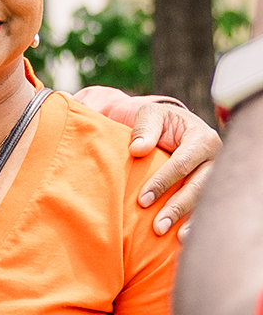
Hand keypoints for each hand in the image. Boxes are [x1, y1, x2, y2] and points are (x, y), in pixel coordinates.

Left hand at [128, 101, 221, 238]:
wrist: (177, 126)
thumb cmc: (161, 121)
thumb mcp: (151, 115)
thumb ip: (144, 128)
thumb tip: (137, 150)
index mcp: (202, 138)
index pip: (182, 164)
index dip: (162, 183)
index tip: (142, 201)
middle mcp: (216, 158)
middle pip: (198, 187)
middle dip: (177, 208)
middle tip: (157, 227)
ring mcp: (217, 174)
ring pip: (206, 200)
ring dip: (191, 220)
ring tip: (177, 238)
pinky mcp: (215, 187)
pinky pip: (208, 207)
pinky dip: (197, 222)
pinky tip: (187, 238)